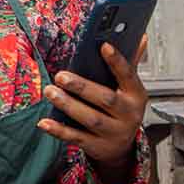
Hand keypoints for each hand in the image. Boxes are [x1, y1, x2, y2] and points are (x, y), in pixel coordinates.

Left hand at [38, 35, 148, 183]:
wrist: (122, 147)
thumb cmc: (120, 108)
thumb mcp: (128, 88)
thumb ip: (129, 63)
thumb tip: (139, 36)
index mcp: (136, 95)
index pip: (128, 75)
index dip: (117, 61)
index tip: (104, 45)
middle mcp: (129, 115)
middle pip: (106, 100)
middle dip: (82, 87)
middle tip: (60, 76)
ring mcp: (114, 133)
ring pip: (91, 119)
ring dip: (69, 105)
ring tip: (50, 92)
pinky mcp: (97, 147)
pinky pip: (76, 138)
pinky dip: (59, 131)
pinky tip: (43, 122)